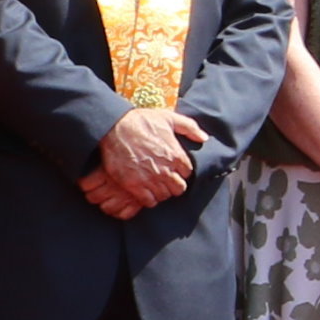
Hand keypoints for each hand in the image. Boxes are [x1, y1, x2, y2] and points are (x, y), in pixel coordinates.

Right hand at [91, 104, 209, 214]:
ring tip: (155, 185)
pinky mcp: (134, 185)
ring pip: (164, 196)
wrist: (114, 127)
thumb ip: (189, 127)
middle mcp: (165, 170)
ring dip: (161, 192)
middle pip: (178, 188)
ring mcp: (150, 179)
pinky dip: (149, 199)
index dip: (181, 171)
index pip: (187, 173)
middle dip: (174, 184)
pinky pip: (149, 201)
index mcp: (176, 155)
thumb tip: (204, 138)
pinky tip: (145, 191)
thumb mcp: (169, 118)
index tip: (174, 169)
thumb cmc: (142, 121)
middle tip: (165, 179)